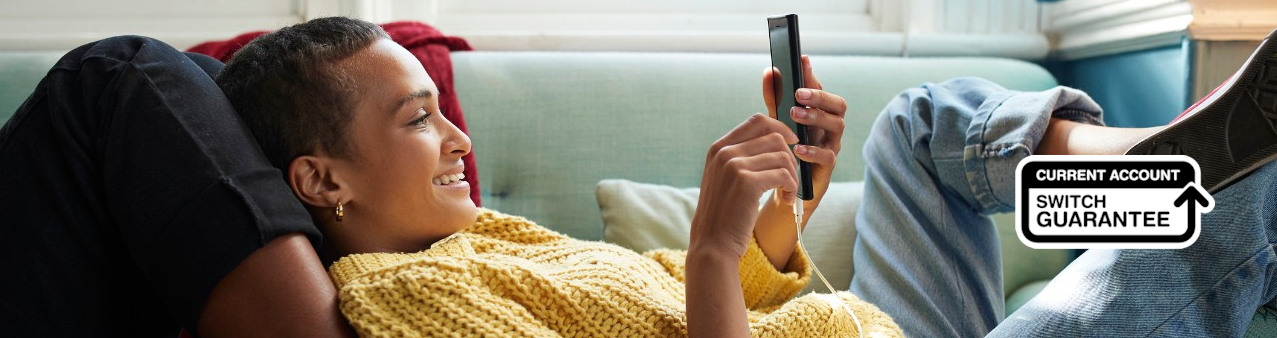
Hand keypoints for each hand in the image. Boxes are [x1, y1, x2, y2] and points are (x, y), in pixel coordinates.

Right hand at [689, 113, 798, 258]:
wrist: (713, 244)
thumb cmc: (724, 214)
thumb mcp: (725, 179)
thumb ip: (741, 157)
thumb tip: (776, 139)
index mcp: (719, 148)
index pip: (757, 121)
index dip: (780, 128)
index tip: (792, 144)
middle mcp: (724, 152)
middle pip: (774, 136)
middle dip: (790, 157)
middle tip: (791, 178)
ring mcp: (734, 165)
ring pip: (782, 155)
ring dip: (793, 175)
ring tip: (789, 192)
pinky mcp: (747, 182)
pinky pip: (784, 175)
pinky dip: (792, 187)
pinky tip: (787, 200)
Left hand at [761, 55, 846, 209]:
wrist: (784, 187)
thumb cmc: (784, 148)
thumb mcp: (777, 121)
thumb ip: (775, 98)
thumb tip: (769, 71)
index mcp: (819, 112)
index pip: (820, 89)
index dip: (812, 75)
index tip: (801, 60)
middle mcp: (829, 126)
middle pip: (838, 105)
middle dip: (820, 96)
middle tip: (799, 93)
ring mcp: (831, 145)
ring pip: (837, 126)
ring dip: (816, 117)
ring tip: (795, 114)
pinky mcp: (827, 167)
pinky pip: (828, 156)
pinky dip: (813, 150)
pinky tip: (797, 148)